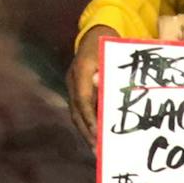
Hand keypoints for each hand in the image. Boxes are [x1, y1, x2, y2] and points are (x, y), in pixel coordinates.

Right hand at [66, 24, 113, 148]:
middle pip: (77, 110)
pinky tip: (97, 136)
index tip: (98, 135)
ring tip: (97, 150)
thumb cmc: (108, 43)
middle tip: (98, 151)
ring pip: (77, 112)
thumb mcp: (110, 52)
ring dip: (86, 131)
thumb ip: (107, 68)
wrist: (97, 31)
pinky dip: (88, 123)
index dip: (90, 118)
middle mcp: (73, 79)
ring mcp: (73, 84)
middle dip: (87, 132)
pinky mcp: (77, 89)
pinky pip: (81, 109)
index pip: (82, 99)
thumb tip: (99, 82)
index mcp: (81, 70)